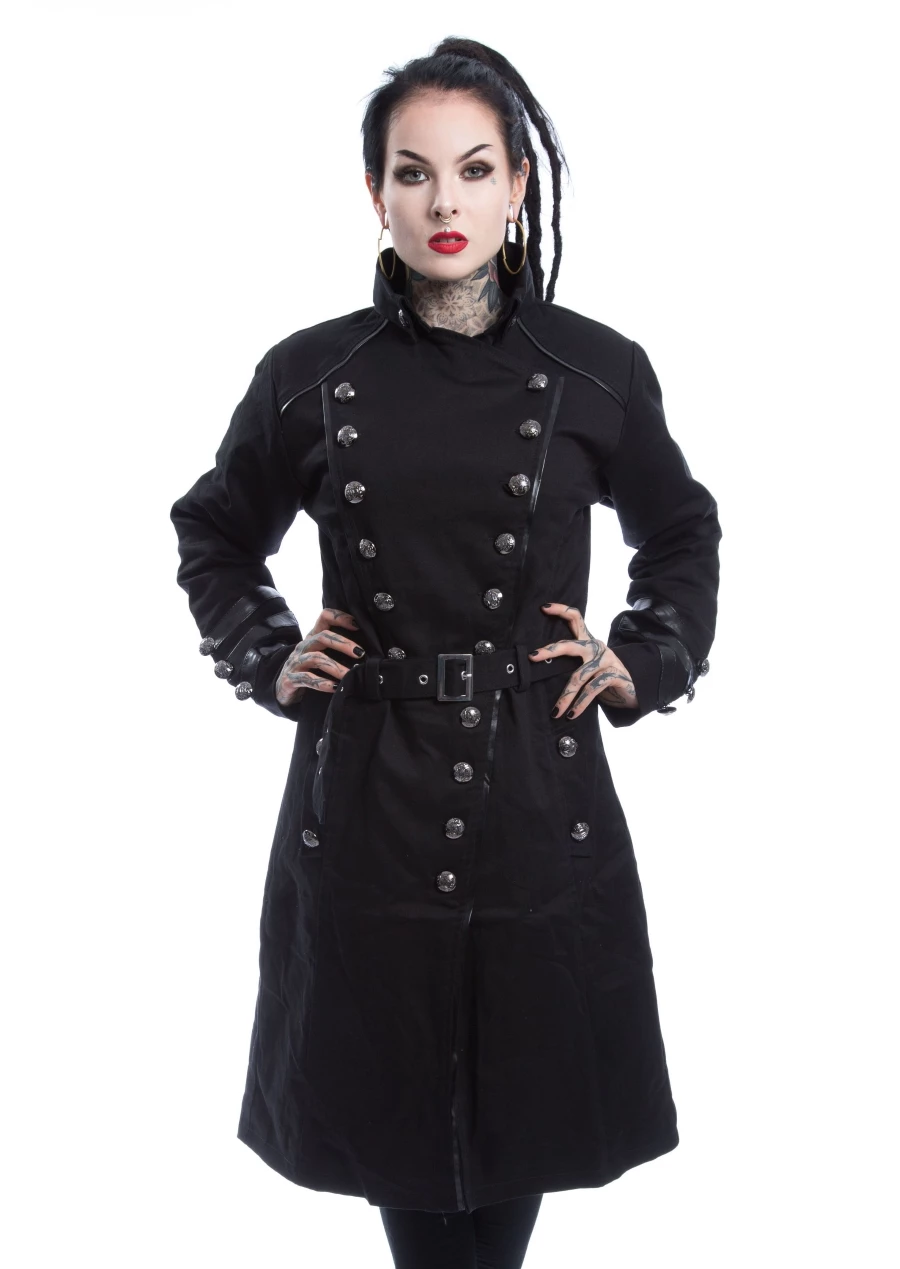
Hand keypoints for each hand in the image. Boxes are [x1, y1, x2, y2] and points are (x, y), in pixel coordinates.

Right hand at [275, 607, 365, 708]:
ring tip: (350, 675)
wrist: (282, 687)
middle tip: (360, 653)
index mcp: (313, 637)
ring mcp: (296, 662)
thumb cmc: (309, 669)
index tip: (357, 625)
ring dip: (336, 667)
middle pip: (322, 637)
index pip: (324, 617)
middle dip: (343, 643)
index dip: (340, 617)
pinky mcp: (290, 679)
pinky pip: (307, 679)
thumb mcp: (321, 654)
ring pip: (316, 659)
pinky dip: (322, 683)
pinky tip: (335, 687)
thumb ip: (338, 648)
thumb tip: (369, 649)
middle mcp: (304, 646)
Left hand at [530, 601, 638, 718]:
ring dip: (566, 696)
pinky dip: (581, 704)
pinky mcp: (614, 675)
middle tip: (533, 657)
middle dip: (551, 651)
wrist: (633, 688)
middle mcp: (596, 647)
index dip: (561, 610)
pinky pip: (592, 690)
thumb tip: (541, 666)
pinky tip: (572, 714)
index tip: (543, 607)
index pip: (576, 618)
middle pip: (570, 645)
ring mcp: (606, 660)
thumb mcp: (589, 664)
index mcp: (588, 641)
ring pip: (579, 676)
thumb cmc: (604, 675)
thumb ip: (573, 660)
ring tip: (556, 712)